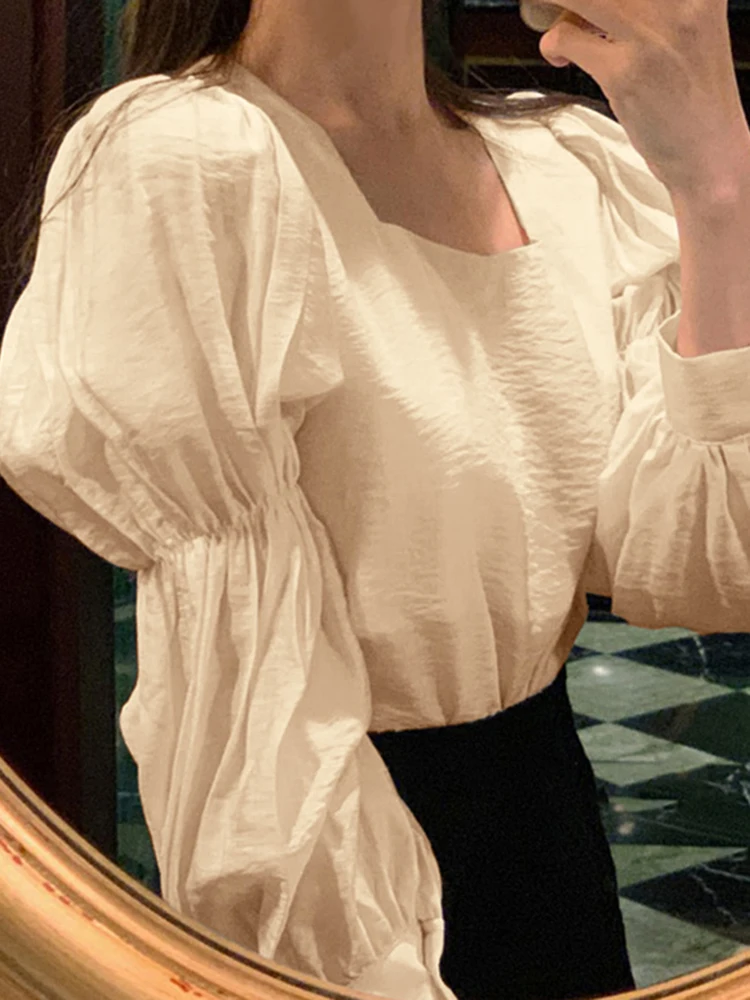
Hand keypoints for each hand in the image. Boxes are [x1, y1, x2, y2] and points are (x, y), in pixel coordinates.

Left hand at [537, 0, 749, 196]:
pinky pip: (565, 36)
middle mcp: (678, 1)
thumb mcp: (686, 26)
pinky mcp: (624, 71)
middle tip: (566, 8)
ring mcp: (650, 33)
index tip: (586, 5)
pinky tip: (561, 55)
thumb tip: (585, 1)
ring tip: (561, 24)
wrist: (709, 151)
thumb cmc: (691, 92)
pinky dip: (553, 43)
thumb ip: (647, 5)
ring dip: (556, 5)